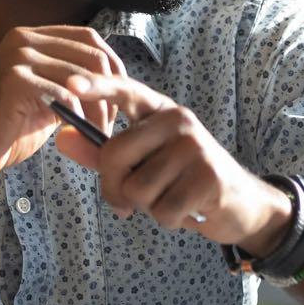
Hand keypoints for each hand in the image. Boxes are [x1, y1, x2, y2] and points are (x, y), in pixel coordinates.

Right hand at [0, 26, 126, 178]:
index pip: (89, 38)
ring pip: (82, 76)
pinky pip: (64, 94)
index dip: (113, 66)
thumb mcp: (46, 97)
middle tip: (110, 123)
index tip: (121, 97)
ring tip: (96, 133)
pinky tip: (75, 132)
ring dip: (97, 109)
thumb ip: (72, 82)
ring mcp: (18, 57)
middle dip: (110, 91)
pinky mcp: (15, 80)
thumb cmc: (6, 127)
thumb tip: (111, 82)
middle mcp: (25, 38)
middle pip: (92, 55)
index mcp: (33, 37)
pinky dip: (77, 116)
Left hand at [56, 73, 292, 253]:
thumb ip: (102, 153)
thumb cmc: (183, 181)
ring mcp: (195, 146)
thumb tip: (62, 138)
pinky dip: (169, 220)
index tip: (70, 84)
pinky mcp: (209, 176)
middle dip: (114, 189)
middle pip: (115, 155)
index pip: (125, 91)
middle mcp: (177, 120)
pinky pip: (162, 209)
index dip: (97, 87)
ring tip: (171, 199)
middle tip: (131, 201)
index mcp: (159, 111)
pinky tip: (187, 210)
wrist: (241, 204)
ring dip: (148, 208)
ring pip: (137, 189)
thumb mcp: (144, 163)